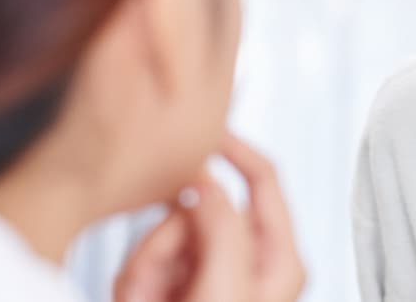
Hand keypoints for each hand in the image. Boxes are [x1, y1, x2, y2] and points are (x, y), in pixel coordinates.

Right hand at [114, 133, 305, 301]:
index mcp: (279, 260)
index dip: (238, 149)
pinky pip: (146, 259)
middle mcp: (249, 262)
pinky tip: (140, 300)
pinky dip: (135, 280)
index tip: (209, 130)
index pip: (265, 178)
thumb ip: (222, 228)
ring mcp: (213, 274)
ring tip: (148, 299)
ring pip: (169, 232)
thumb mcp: (226, 290)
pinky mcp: (180, 286)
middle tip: (155, 284)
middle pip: (204, 206)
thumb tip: (206, 183)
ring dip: (147, 264)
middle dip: (168, 238)